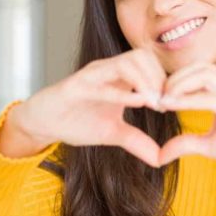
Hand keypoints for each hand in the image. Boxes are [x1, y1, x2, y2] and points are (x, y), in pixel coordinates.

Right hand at [2, 48, 167, 165]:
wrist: (43, 122)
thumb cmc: (76, 121)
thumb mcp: (112, 133)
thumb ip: (136, 142)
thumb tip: (161, 159)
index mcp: (119, 77)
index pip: (150, 64)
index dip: (165, 80)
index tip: (173, 104)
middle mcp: (107, 70)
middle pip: (142, 56)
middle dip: (159, 77)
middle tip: (166, 103)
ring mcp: (92, 75)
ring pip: (126, 62)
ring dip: (145, 81)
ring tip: (154, 104)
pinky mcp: (76, 86)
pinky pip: (102, 83)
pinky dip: (122, 92)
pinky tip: (138, 103)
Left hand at [156, 62, 215, 195]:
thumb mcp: (211, 146)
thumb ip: (186, 144)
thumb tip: (159, 154)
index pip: (197, 72)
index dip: (174, 82)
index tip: (155, 100)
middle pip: (198, 67)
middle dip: (173, 79)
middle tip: (154, 98)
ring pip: (204, 74)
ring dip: (178, 85)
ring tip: (161, 102)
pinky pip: (211, 97)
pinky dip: (188, 100)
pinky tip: (171, 107)